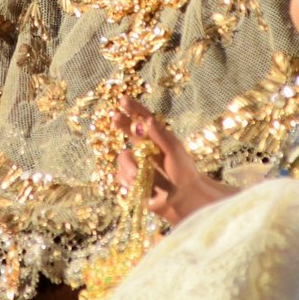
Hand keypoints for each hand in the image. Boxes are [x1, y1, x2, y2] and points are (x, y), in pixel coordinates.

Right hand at [113, 96, 235, 226]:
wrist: (182, 200)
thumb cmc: (183, 173)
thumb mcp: (174, 152)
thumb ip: (160, 136)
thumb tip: (148, 119)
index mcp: (157, 139)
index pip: (143, 120)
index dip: (133, 109)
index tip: (123, 99)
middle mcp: (145, 149)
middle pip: (128, 132)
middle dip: (121, 124)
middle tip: (114, 116)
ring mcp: (138, 164)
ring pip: (123, 158)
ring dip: (130, 167)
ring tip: (140, 177)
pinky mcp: (132, 180)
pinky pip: (121, 176)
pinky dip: (129, 181)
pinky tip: (142, 187)